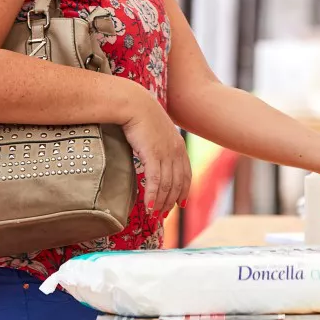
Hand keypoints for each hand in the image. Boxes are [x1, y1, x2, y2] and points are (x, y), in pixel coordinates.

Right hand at [122, 92, 191, 214]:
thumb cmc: (140, 115)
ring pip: (168, 186)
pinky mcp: (153, 154)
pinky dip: (153, 196)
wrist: (134, 103)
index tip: (180, 204)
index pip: (186, 174)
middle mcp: (176, 151)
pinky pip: (156, 181)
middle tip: (163, 216)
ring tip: (154, 216)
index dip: (184, 191)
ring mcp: (166, 153)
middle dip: (172, 202)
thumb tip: (151, 152)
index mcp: (179, 146)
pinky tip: (149, 207)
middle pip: (178, 184)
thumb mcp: (154, 131)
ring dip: (161, 203)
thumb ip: (157, 143)